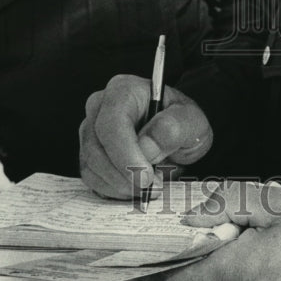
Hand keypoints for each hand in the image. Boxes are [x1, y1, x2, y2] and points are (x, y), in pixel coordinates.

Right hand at [80, 74, 212, 198]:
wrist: (176, 134)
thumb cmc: (181, 122)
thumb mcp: (191, 121)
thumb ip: (174, 128)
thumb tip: (146, 146)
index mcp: (124, 90)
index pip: (112, 123)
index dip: (125, 153)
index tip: (145, 176)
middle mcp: (101, 107)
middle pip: (96, 147)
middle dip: (124, 174)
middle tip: (153, 187)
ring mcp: (91, 130)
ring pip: (91, 165)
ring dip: (120, 185)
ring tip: (149, 187)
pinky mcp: (88, 153)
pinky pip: (92, 178)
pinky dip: (113, 190)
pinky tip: (135, 187)